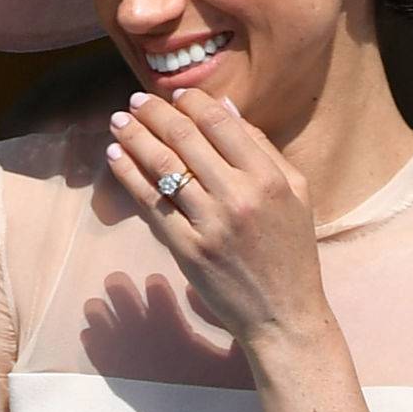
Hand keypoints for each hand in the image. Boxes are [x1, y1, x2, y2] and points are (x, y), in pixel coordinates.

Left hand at [104, 90, 326, 354]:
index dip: (191, 102)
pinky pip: (151, 202)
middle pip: (184, 138)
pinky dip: (129, 174)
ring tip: (118, 121)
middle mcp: (238, 196)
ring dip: (134, 136)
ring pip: (162, 165)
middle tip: (135, 101)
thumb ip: (262, 148)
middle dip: (154, 113)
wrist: (283, 315)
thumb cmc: (291, 252)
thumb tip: (224, 107)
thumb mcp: (295, 193)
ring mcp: (210, 224)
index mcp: (267, 177)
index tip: (174, 96)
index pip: (219, 123)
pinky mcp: (187, 249)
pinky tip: (116, 156)